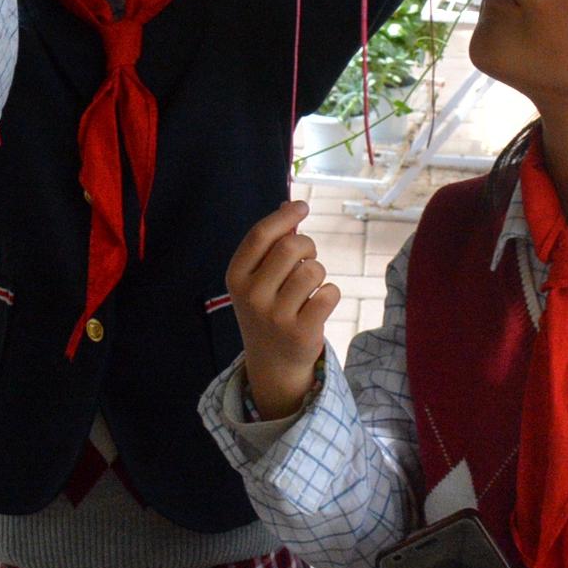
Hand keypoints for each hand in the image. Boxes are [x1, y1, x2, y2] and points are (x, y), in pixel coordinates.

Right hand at [226, 201, 340, 420]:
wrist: (271, 363)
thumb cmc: (267, 308)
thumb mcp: (257, 278)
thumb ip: (270, 244)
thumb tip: (290, 204)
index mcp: (236, 276)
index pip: (261, 234)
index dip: (285, 216)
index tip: (302, 206)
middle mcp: (252, 296)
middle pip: (291, 247)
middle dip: (308, 245)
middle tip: (308, 257)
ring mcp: (276, 316)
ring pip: (314, 270)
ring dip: (319, 272)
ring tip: (310, 287)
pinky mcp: (301, 332)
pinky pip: (330, 293)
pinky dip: (331, 293)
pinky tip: (319, 304)